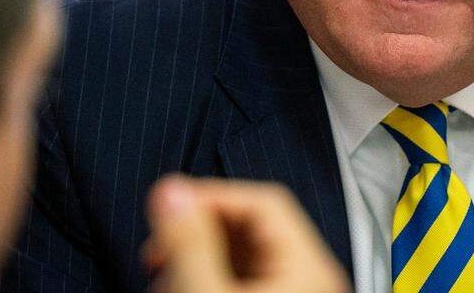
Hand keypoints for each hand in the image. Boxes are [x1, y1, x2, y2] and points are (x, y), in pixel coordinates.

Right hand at [143, 176, 349, 292]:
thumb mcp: (206, 292)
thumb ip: (189, 243)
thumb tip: (171, 189)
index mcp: (311, 268)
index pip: (266, 202)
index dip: (215, 195)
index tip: (172, 204)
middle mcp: (312, 279)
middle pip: (254, 228)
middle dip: (201, 231)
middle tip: (160, 245)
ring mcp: (298, 292)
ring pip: (246, 257)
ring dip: (200, 256)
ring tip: (164, 272)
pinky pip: (244, 279)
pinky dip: (211, 275)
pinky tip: (181, 284)